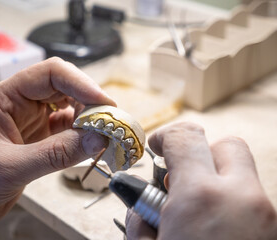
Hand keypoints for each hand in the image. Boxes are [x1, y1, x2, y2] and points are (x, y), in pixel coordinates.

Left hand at [0, 57, 115, 234]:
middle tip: (110, 122)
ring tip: (104, 134)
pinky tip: (91, 143)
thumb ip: (55, 153)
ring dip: (90, 119)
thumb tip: (97, 138)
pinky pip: (68, 131)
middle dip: (90, 102)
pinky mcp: (41, 141)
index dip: (81, 83)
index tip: (104, 104)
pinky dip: (84, 136)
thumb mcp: (9, 167)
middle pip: (66, 88)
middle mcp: (22, 105)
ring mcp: (33, 122)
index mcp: (6, 98)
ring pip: (70, 109)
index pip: (51, 73)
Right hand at [126, 122, 276, 239]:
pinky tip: (216, 231)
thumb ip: (140, 218)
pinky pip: (251, 201)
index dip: (165, 137)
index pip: (184, 137)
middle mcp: (243, 200)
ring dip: (216, 184)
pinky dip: (231, 206)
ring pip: (242, 176)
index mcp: (202, 200)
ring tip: (198, 216)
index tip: (158, 146)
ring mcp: (267, 216)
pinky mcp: (276, 230)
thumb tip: (140, 203)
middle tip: (182, 183)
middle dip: (200, 156)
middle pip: (226, 146)